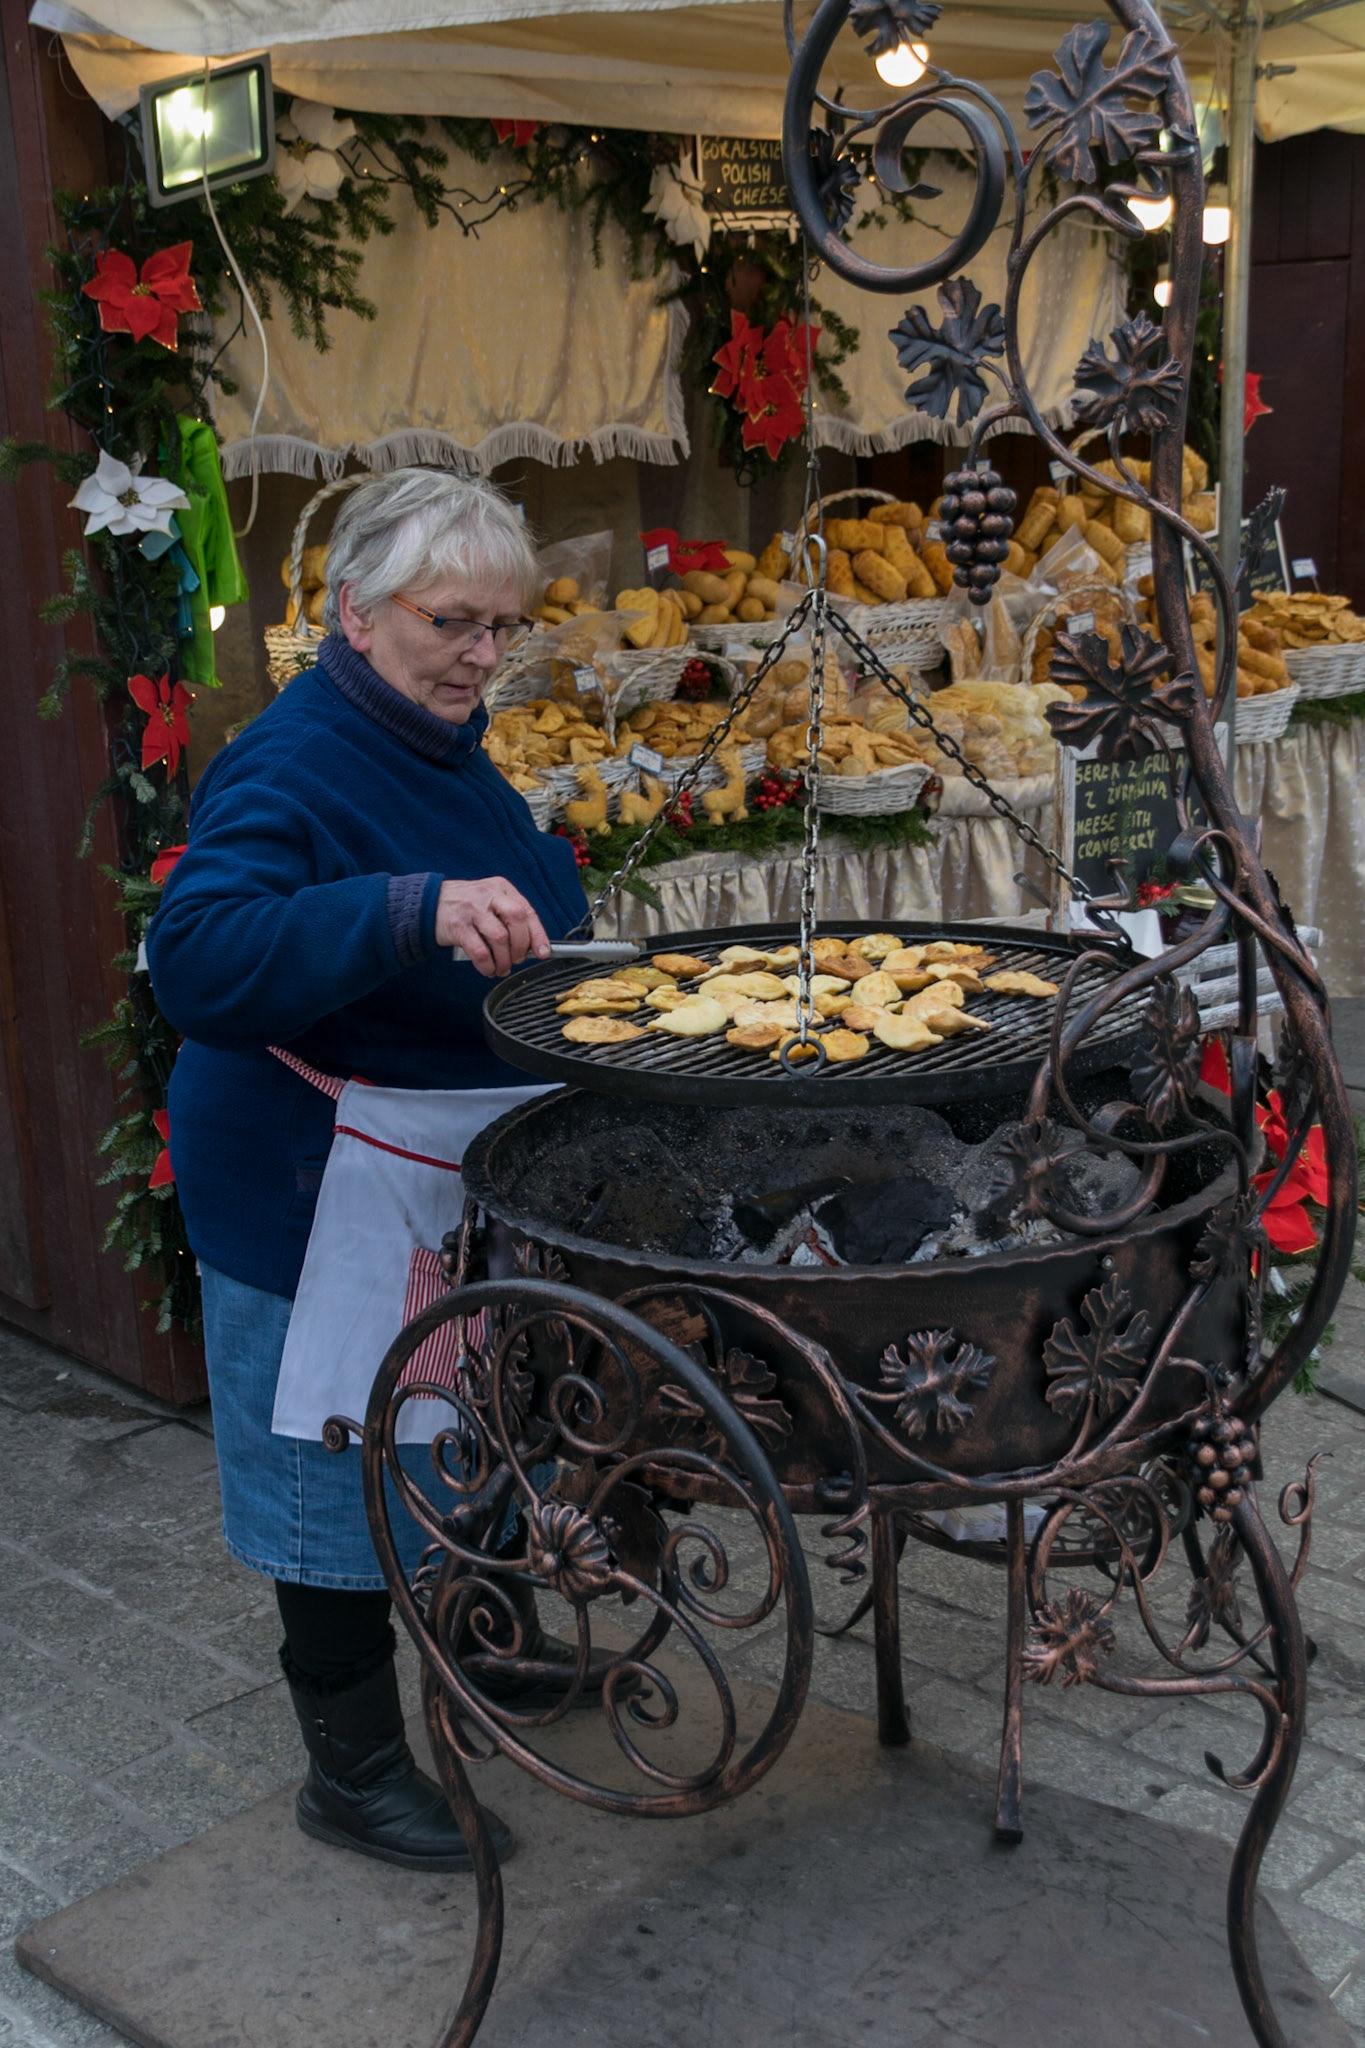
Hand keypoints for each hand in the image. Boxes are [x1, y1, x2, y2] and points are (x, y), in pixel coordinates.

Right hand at [435, 877, 550, 977]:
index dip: (537, 934)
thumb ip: (510, 917)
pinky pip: (480, 951)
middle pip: (517, 919)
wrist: (429, 903)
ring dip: (505, 960)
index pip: (526, 911)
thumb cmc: (466, 906)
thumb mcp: (490, 901)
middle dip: (521, 945)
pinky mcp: (458, 926)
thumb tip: (533, 946)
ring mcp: (472, 910)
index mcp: (501, 888)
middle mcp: (488, 896)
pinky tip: (488, 969)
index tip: (542, 952)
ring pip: (500, 938)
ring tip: (502, 968)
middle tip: (518, 959)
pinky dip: (488, 965)